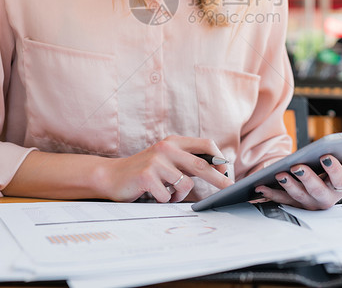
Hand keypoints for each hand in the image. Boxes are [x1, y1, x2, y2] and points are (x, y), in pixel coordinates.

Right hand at [101, 135, 232, 202]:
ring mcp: (155, 161)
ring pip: (185, 184)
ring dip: (180, 195)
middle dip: (218, 179)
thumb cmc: (146, 171)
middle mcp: (166, 147)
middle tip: (229, 188)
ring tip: (170, 194)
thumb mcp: (168, 161)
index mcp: (174, 142)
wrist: (112, 176)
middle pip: (201, 164)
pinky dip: (166, 200)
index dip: (218, 158)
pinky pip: (168, 196)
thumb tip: (218, 168)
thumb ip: (188, 162)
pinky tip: (156, 195)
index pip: (205, 144)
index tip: (225, 171)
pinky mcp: (146, 176)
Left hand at [253, 120, 341, 209]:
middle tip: (297, 167)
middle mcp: (329, 196)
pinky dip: (271, 193)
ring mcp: (311, 201)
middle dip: (308, 180)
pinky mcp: (294, 202)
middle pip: (319, 192)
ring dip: (288, 187)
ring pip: (299, 197)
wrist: (324, 177)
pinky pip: (282, 200)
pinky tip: (261, 185)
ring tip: (280, 172)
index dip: (334, 169)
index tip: (325, 156)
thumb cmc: (341, 161)